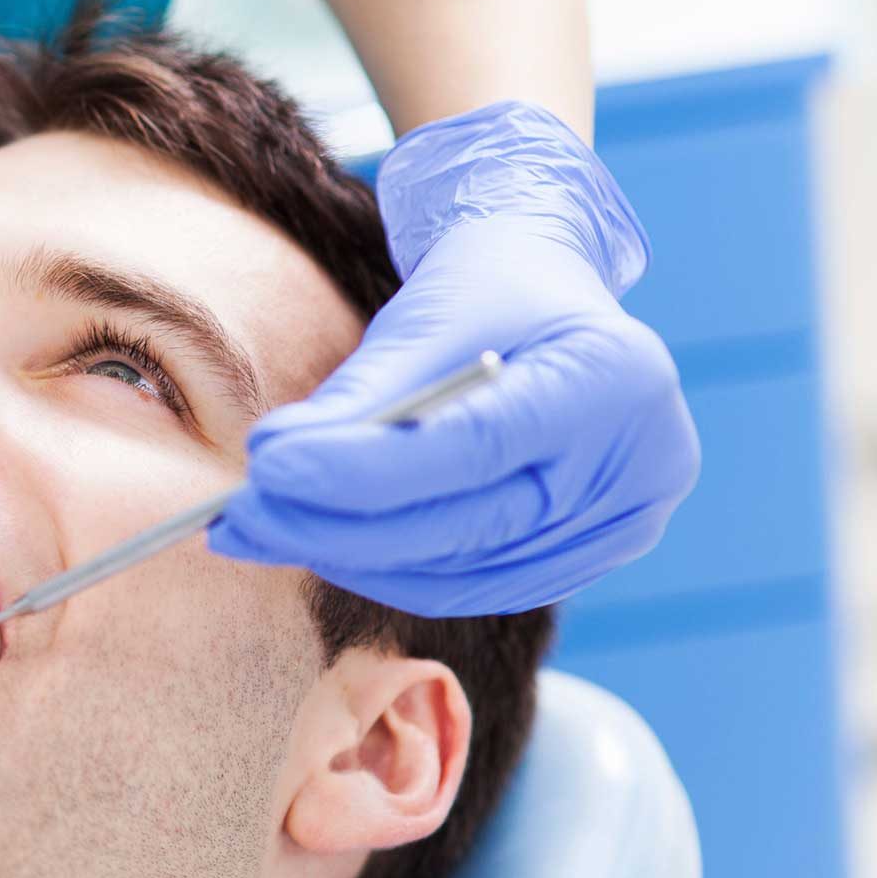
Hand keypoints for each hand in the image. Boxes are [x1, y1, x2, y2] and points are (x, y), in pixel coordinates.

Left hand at [211, 101, 699, 616]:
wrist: (546, 295)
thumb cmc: (482, 291)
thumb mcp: (424, 316)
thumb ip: (361, 395)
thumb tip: (273, 466)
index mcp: (613, 375)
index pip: (471, 447)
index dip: (361, 471)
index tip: (266, 473)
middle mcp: (642, 461)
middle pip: (466, 526)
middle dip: (334, 528)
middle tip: (234, 520)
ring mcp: (626, 522)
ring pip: (461, 573)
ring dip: (348, 559)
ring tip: (259, 530)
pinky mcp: (591, 557)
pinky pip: (472, 586)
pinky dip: (388, 571)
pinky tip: (320, 546)